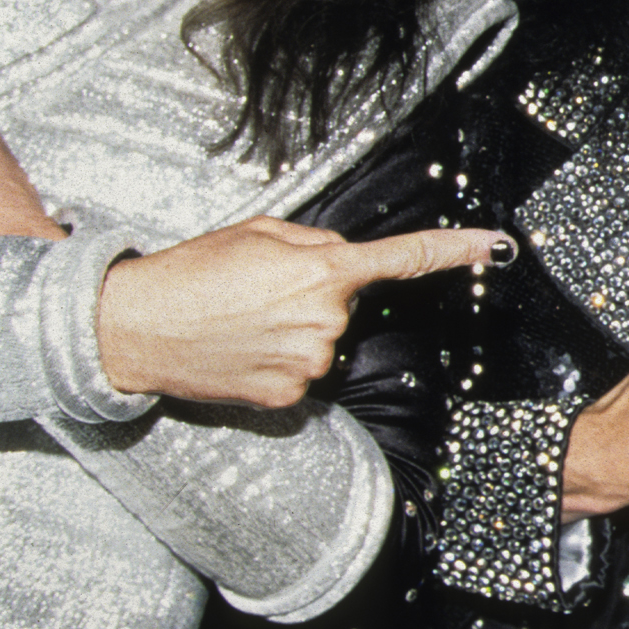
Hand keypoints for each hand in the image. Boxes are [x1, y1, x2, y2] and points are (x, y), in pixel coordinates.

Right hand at [95, 216, 511, 407]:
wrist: (134, 326)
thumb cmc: (191, 272)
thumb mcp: (258, 233)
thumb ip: (315, 243)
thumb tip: (341, 259)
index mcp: (323, 269)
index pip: (405, 258)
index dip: (455, 250)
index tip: (494, 245)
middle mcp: (326, 319)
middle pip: (345, 303)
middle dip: (313, 294)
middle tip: (257, 290)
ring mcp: (310, 362)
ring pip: (323, 340)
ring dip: (293, 329)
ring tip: (241, 319)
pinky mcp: (289, 395)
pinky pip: (300, 372)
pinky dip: (276, 360)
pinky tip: (241, 349)